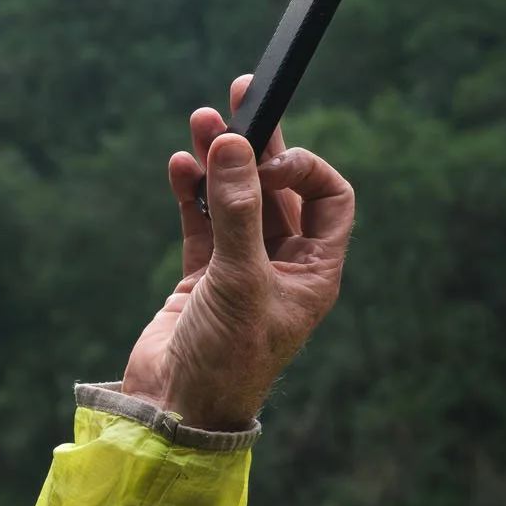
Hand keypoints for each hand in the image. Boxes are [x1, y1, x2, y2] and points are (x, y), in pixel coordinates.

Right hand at [122, 79, 355, 431]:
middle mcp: (283, 266)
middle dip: (262, 144)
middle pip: (280, 188)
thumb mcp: (239, 280)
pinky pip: (202, 220)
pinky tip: (180, 164)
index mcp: (314, 272)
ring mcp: (241, 269)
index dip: (304, 169)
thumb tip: (236, 144)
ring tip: (201, 120)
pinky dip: (193, 191)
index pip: (330, 198)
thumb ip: (236, 211)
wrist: (175, 412)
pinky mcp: (201, 276)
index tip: (267, 161)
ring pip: (237, 198)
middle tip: (243, 93)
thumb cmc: (226, 357)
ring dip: (221, 160)